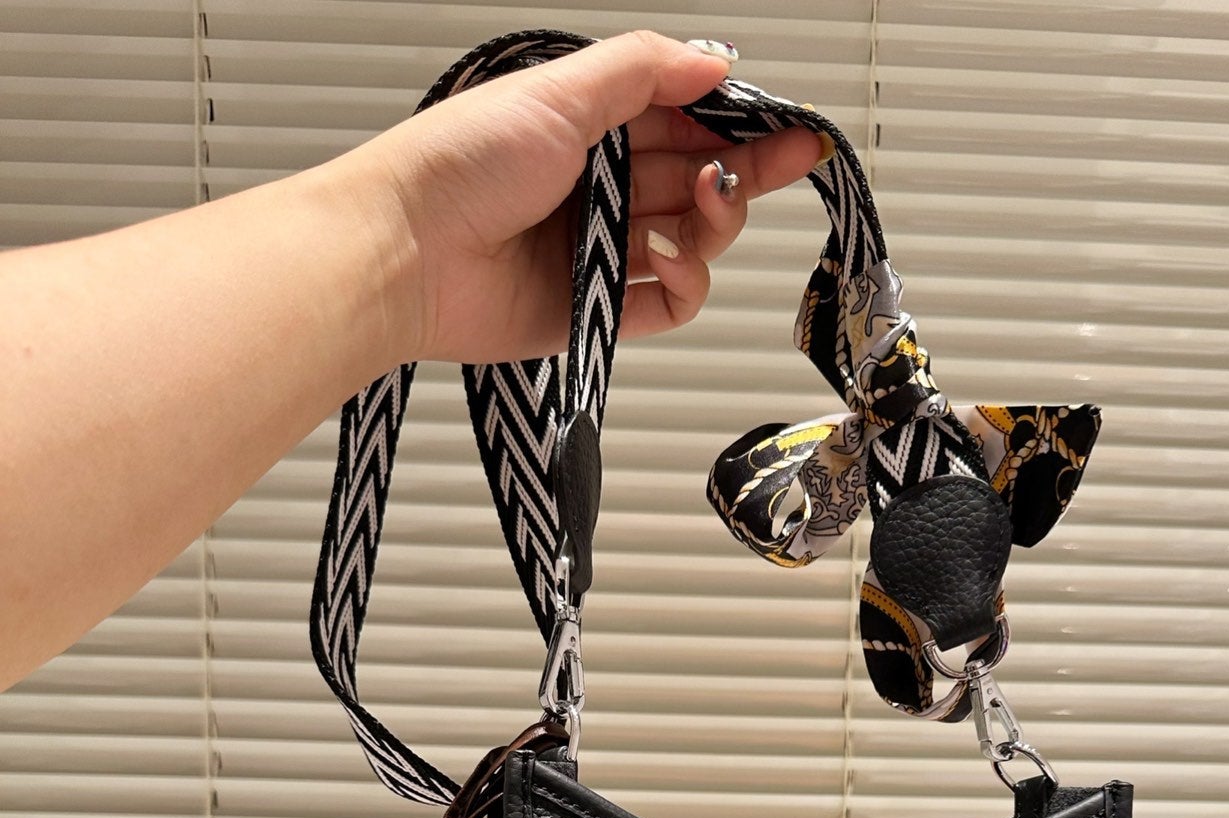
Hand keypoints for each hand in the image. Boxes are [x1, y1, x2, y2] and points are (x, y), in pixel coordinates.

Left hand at [332, 31, 823, 367]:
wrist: (406, 254)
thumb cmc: (458, 167)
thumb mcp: (559, 91)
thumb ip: (643, 70)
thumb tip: (714, 59)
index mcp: (592, 128)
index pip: (687, 121)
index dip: (741, 124)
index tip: (788, 128)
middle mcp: (600, 188)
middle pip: (701, 182)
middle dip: (744, 173)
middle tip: (780, 163)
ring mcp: (601, 251)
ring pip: (694, 244)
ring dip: (714, 226)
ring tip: (701, 209)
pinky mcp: (596, 311)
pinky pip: (668, 304)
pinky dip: (684, 284)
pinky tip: (670, 261)